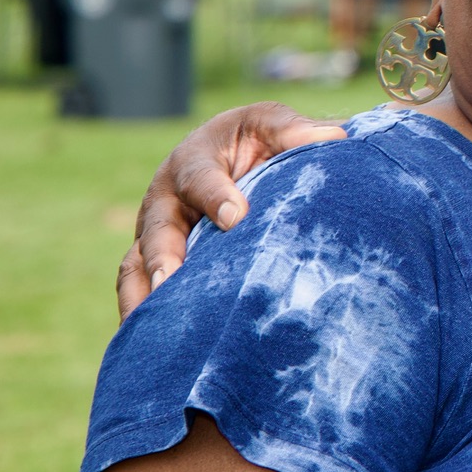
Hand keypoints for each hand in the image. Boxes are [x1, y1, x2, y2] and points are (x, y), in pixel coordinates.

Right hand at [117, 103, 348, 318]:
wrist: (230, 152)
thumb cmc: (255, 139)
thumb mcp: (271, 125)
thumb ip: (296, 132)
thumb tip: (336, 137)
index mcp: (194, 160)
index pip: (200, 178)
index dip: (215, 196)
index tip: (236, 217)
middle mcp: (165, 199)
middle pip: (157, 229)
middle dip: (164, 256)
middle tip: (172, 283)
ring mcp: (155, 233)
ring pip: (135, 266)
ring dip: (142, 296)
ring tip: (152, 330)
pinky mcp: (155, 262)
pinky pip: (138, 290)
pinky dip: (141, 316)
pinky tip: (151, 347)